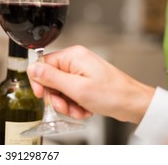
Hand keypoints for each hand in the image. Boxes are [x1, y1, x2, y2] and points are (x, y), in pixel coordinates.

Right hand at [27, 45, 154, 123]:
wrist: (134, 104)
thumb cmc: (113, 94)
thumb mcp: (76, 88)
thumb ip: (51, 78)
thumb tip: (32, 68)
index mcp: (72, 56)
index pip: (43, 64)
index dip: (40, 82)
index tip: (42, 95)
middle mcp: (75, 61)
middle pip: (51, 79)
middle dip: (57, 97)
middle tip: (65, 106)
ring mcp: (80, 71)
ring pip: (60, 89)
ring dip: (66, 103)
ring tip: (78, 110)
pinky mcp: (85, 81)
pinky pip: (70, 93)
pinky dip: (74, 104)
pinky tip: (84, 110)